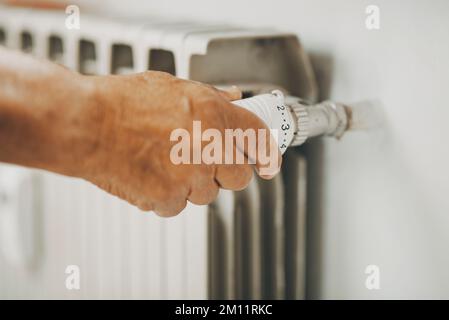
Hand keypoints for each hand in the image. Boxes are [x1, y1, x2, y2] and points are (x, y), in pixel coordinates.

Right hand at [69, 71, 280, 215]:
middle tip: (206, 160)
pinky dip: (167, 196)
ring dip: (192, 183)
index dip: (268, 154)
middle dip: (226, 171)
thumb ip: (212, 98)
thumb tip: (234, 99)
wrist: (86, 124)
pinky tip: (150, 175)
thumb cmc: (122, 102)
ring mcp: (190, 177)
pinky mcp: (169, 199)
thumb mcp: (174, 87)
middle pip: (239, 177)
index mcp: (214, 115)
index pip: (260, 140)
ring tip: (164, 162)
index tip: (268, 162)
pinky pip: (179, 205)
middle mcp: (208, 147)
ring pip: (207, 193)